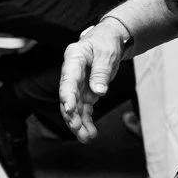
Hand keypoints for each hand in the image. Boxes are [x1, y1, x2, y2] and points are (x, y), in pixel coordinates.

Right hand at [58, 26, 124, 143]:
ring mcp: (78, 85)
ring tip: (86, 138)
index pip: (68, 80)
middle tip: (78, 130)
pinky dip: (87, 121)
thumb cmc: (106, 42)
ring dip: (79, 123)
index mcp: (74, 59)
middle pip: (68, 97)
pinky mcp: (86, 92)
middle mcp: (72, 74)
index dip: (67, 96)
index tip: (69, 110)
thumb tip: (99, 92)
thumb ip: (102, 72)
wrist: (109, 40)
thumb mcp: (107, 53)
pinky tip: (91, 133)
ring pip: (75, 107)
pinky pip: (85, 109)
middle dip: (72, 116)